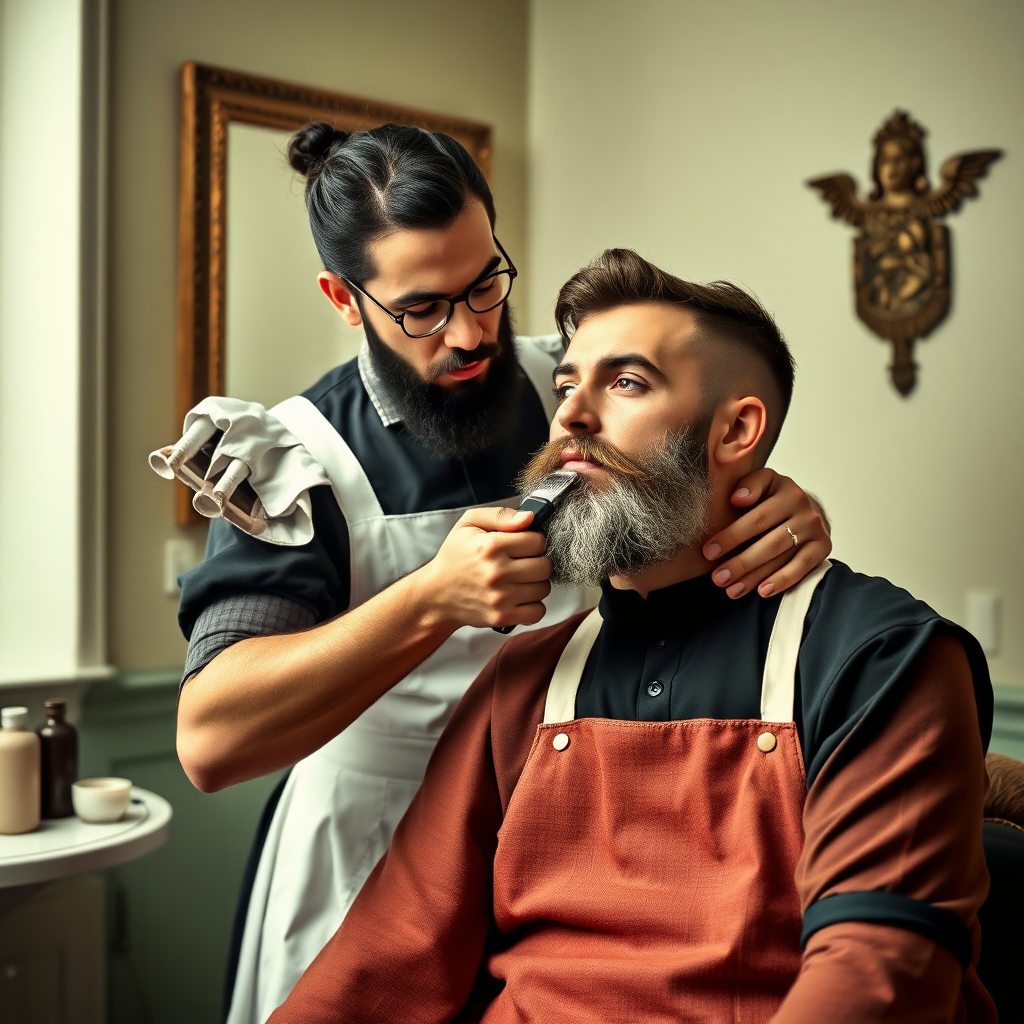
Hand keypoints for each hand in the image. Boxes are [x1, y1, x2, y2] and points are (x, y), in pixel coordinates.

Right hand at [421, 506, 551, 628]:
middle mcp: (497, 572)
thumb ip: (501, 515)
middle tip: (523, 562)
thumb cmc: (455, 557)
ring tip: (520, 579)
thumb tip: (530, 518)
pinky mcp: (502, 617)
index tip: (523, 545)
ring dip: (536, 583)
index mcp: (491, 546)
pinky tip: (521, 596)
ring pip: (544, 588)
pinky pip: (538, 612)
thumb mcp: (470, 524)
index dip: (533, 541)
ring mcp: (500, 597)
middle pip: (544, 566)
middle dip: (537, 561)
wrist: (437, 594)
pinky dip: (534, 605)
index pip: (538, 541)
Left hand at [702, 469, 830, 598]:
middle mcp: (805, 510)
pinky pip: (802, 568)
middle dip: (740, 562)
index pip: (756, 518)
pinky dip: (782, 580)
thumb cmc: (773, 497)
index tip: (708, 552)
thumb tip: (737, 498)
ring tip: (732, 590)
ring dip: (755, 576)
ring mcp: (816, 530)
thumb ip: (748, 484)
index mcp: (787, 490)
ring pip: (782, 557)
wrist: (807, 507)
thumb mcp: (761, 482)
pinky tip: (762, 591)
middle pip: (770, 542)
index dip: (731, 536)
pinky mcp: (822, 548)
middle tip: (718, 578)